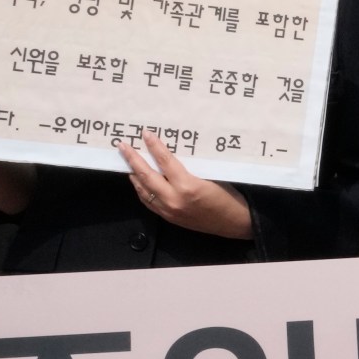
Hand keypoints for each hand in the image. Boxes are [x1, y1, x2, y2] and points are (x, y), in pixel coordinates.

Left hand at [120, 133, 252, 239]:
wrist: (235, 223)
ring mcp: (169, 210)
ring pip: (143, 190)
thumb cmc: (229, 197)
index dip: (154, 146)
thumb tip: (171, 158)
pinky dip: (142, 190)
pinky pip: (149, 202)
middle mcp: (174, 199)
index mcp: (188, 186)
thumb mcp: (211, 177)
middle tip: (123, 147)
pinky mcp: (169, 218)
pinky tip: (140, 182)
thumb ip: (189, 169)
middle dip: (133, 159)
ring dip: (134, 175)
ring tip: (128, 163)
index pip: (165, 161)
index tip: (146, 134)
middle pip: (146, 175)